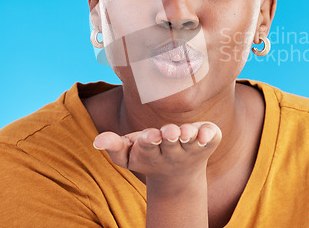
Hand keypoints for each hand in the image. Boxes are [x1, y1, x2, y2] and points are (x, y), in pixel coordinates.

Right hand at [93, 122, 221, 180]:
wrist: (178, 176)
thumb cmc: (149, 155)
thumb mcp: (129, 153)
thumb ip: (114, 147)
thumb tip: (97, 140)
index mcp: (151, 153)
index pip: (148, 147)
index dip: (149, 141)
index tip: (150, 135)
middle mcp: (173, 152)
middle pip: (171, 145)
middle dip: (170, 137)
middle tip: (169, 132)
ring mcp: (191, 148)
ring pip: (192, 143)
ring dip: (190, 137)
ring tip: (187, 132)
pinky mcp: (208, 143)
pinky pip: (212, 139)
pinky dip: (211, 135)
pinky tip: (208, 133)